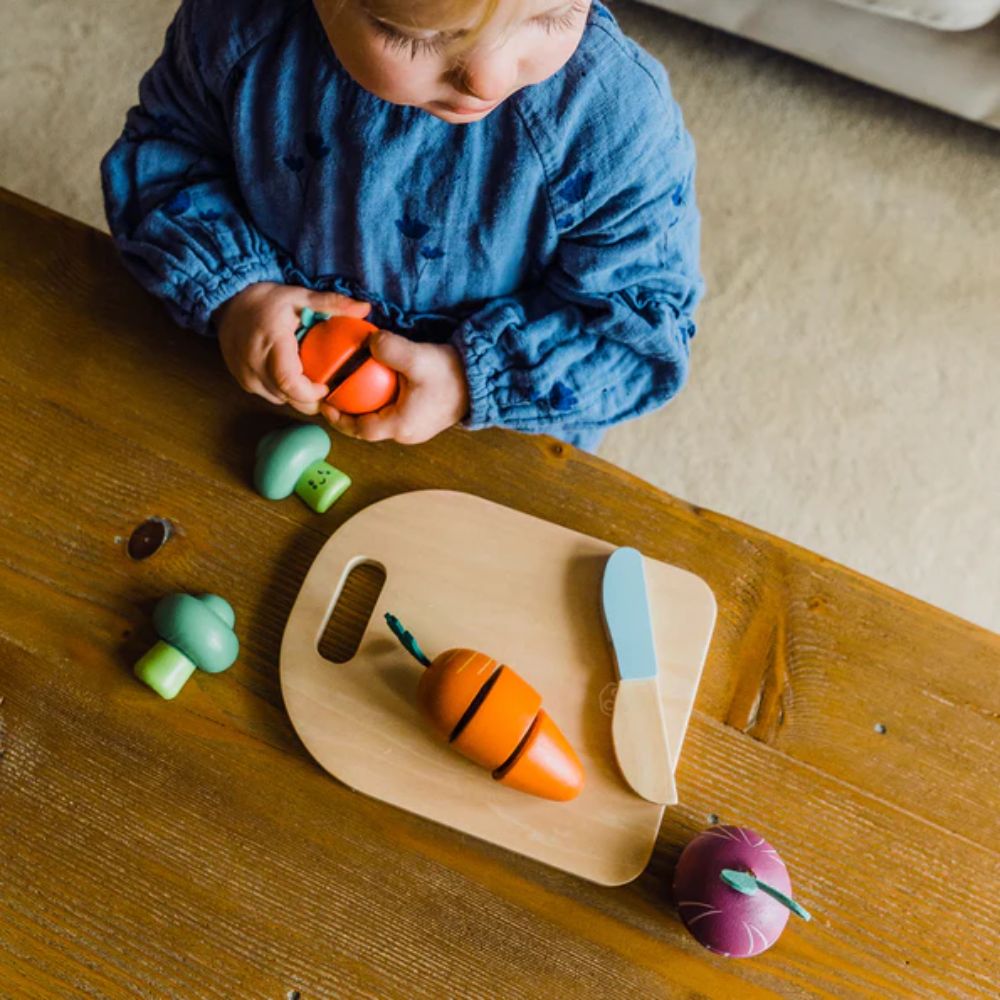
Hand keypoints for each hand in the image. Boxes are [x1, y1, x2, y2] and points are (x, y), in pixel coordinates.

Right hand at [215, 282, 371, 413]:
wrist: (229, 303)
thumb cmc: (266, 300)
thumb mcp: (300, 296)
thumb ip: (332, 303)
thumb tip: (365, 308)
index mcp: (270, 342)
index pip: (289, 381)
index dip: (311, 393)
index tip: (327, 388)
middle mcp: (254, 363)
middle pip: (287, 397)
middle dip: (310, 401)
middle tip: (329, 392)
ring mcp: (245, 375)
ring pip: (279, 399)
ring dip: (297, 396)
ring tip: (312, 383)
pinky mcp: (243, 382)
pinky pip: (270, 395)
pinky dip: (284, 392)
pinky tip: (295, 379)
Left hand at [323, 332, 469, 444]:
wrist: (483, 380)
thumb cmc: (452, 374)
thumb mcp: (418, 358)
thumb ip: (389, 349)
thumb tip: (368, 341)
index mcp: (401, 426)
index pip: (359, 430)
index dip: (338, 418)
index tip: (325, 403)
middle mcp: (407, 433)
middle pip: (367, 427)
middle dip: (348, 412)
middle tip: (334, 392)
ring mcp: (416, 428)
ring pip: (380, 420)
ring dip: (365, 407)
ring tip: (351, 386)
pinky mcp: (423, 418)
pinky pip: (393, 412)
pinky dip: (380, 401)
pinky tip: (377, 383)